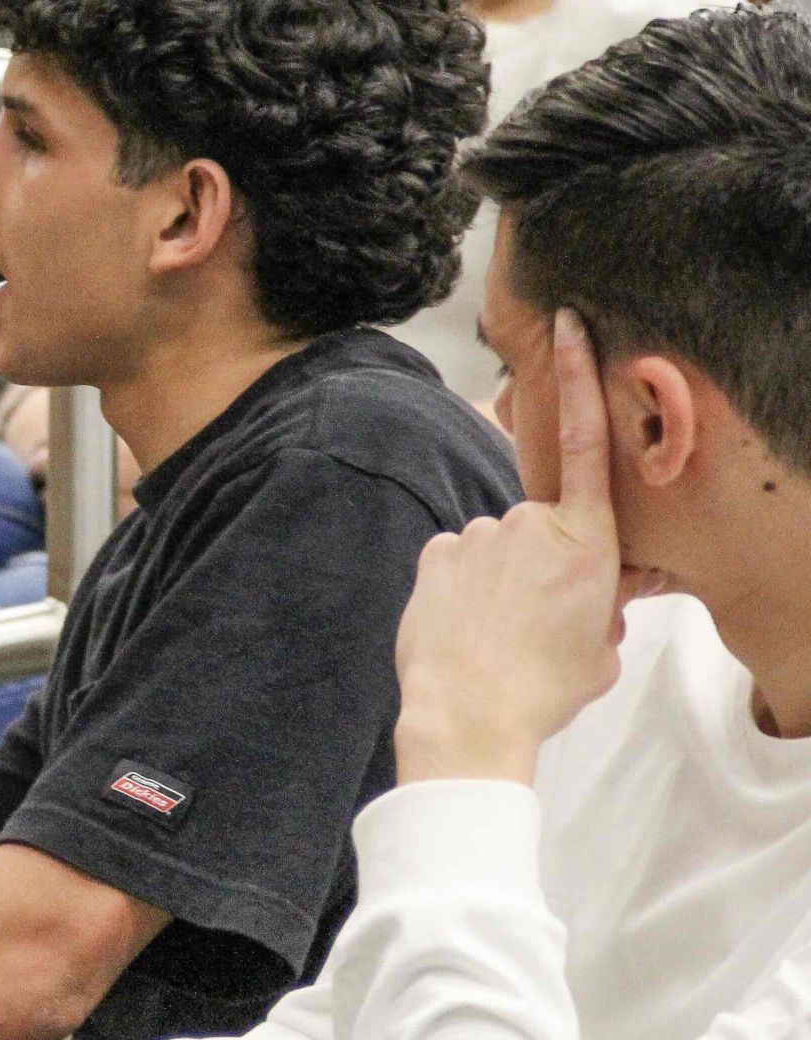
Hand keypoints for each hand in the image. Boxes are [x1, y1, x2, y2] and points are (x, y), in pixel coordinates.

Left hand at [393, 310, 624, 783]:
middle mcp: (530, 523)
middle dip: (540, 566)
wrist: (470, 712)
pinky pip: (456, 560)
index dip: (577, 382)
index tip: (568, 327)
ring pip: (495, 548)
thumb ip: (601, 609)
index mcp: (587, 543)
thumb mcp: (603, 651)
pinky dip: (460, 586)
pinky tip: (462, 625)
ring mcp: (476, 534)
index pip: (586, 445)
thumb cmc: (544, 688)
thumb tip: (587, 604)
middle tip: (536, 624)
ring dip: (497, 580)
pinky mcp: (435, 552)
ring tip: (497, 635)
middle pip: (540, 529)